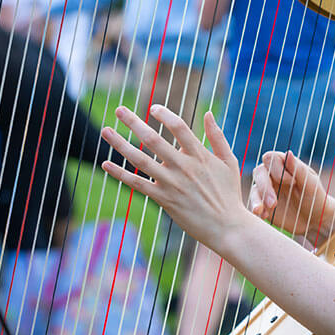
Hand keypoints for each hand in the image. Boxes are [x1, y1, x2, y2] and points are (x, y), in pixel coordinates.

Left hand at [100, 105, 247, 251]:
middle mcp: (183, 167)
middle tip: (119, 110)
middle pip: (153, 139)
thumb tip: (208, 113)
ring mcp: (171, 183)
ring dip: (120, 144)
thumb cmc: (229, 194)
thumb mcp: (229, 162)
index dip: (165, 115)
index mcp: (200, 155)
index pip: (179, 127)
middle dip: (134, 122)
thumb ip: (218, 137)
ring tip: (105, 131)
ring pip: (140, 160)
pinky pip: (137, 184)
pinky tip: (105, 164)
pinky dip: (120, 174)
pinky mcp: (163, 199)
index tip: (153, 108)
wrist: (227, 227)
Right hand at [250, 150, 334, 243]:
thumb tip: (288, 152)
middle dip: (265, 187)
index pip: (271, 158)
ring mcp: (266, 190)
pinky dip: (257, 209)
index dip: (278, 169)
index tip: (293, 182)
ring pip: (254, 188)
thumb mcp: (311, 184)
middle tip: (274, 203)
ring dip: (258, 199)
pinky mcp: (263, 204)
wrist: (315, 220)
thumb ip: (298, 169)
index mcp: (284, 165)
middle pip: (259, 172)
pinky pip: (254, 203)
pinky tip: (263, 215)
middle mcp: (273, 175)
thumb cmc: (316, 198)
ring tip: (262, 210)